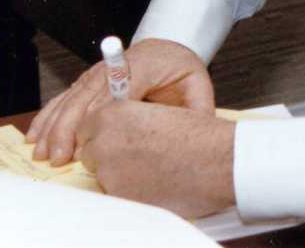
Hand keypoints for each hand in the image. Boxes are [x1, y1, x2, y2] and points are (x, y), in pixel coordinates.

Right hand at [25, 38, 212, 165]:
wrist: (167, 47)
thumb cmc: (180, 69)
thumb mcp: (196, 85)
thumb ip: (196, 109)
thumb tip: (193, 135)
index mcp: (142, 66)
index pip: (117, 90)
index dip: (99, 114)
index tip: (87, 138)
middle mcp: (113, 68)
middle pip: (85, 96)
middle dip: (69, 127)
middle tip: (59, 156)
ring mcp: (96, 74)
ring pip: (69, 98)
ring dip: (53, 126)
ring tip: (42, 152)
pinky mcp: (87, 81)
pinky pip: (63, 98)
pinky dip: (48, 117)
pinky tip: (35, 136)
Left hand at [78, 100, 234, 217]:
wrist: (217, 160)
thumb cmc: (197, 135)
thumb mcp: (158, 112)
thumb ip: (129, 119)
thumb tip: (113, 130)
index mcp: (114, 113)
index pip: (86, 127)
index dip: (104, 133)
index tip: (119, 138)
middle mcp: (105, 140)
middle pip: (88, 151)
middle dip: (107, 153)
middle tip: (137, 152)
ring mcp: (109, 170)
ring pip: (101, 173)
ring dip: (118, 171)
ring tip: (150, 166)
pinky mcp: (119, 194)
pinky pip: (115, 192)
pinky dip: (130, 188)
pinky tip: (153, 179)